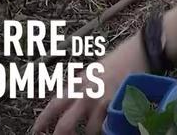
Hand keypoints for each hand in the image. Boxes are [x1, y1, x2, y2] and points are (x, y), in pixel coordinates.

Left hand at [31, 33, 146, 134]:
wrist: (141, 50)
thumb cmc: (121, 58)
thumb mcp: (95, 69)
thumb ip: (82, 83)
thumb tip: (73, 97)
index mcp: (79, 82)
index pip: (55, 104)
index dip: (42, 120)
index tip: (35, 131)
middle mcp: (86, 92)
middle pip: (65, 124)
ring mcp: (101, 100)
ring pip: (89, 130)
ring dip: (90, 134)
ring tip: (93, 132)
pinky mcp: (118, 104)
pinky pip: (108, 125)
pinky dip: (108, 129)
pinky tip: (110, 128)